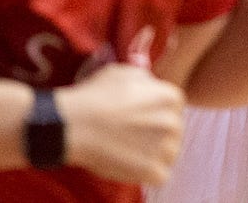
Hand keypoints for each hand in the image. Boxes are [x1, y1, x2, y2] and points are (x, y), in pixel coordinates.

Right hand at [55, 64, 184, 185]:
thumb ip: (146, 80)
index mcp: (171, 97)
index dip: (154, 115)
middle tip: (130, 137)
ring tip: (128, 151)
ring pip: (169, 154)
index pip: (173, 109)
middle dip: (155, 135)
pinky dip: (146, 174)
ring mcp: (165, 148)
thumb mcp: (125, 72)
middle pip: (172, 132)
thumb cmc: (95, 97)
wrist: (74, 125)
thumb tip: (151, 86)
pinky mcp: (153, 171)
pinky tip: (128, 165)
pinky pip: (160, 175)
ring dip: (153, 155)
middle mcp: (174, 122)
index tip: (138, 120)